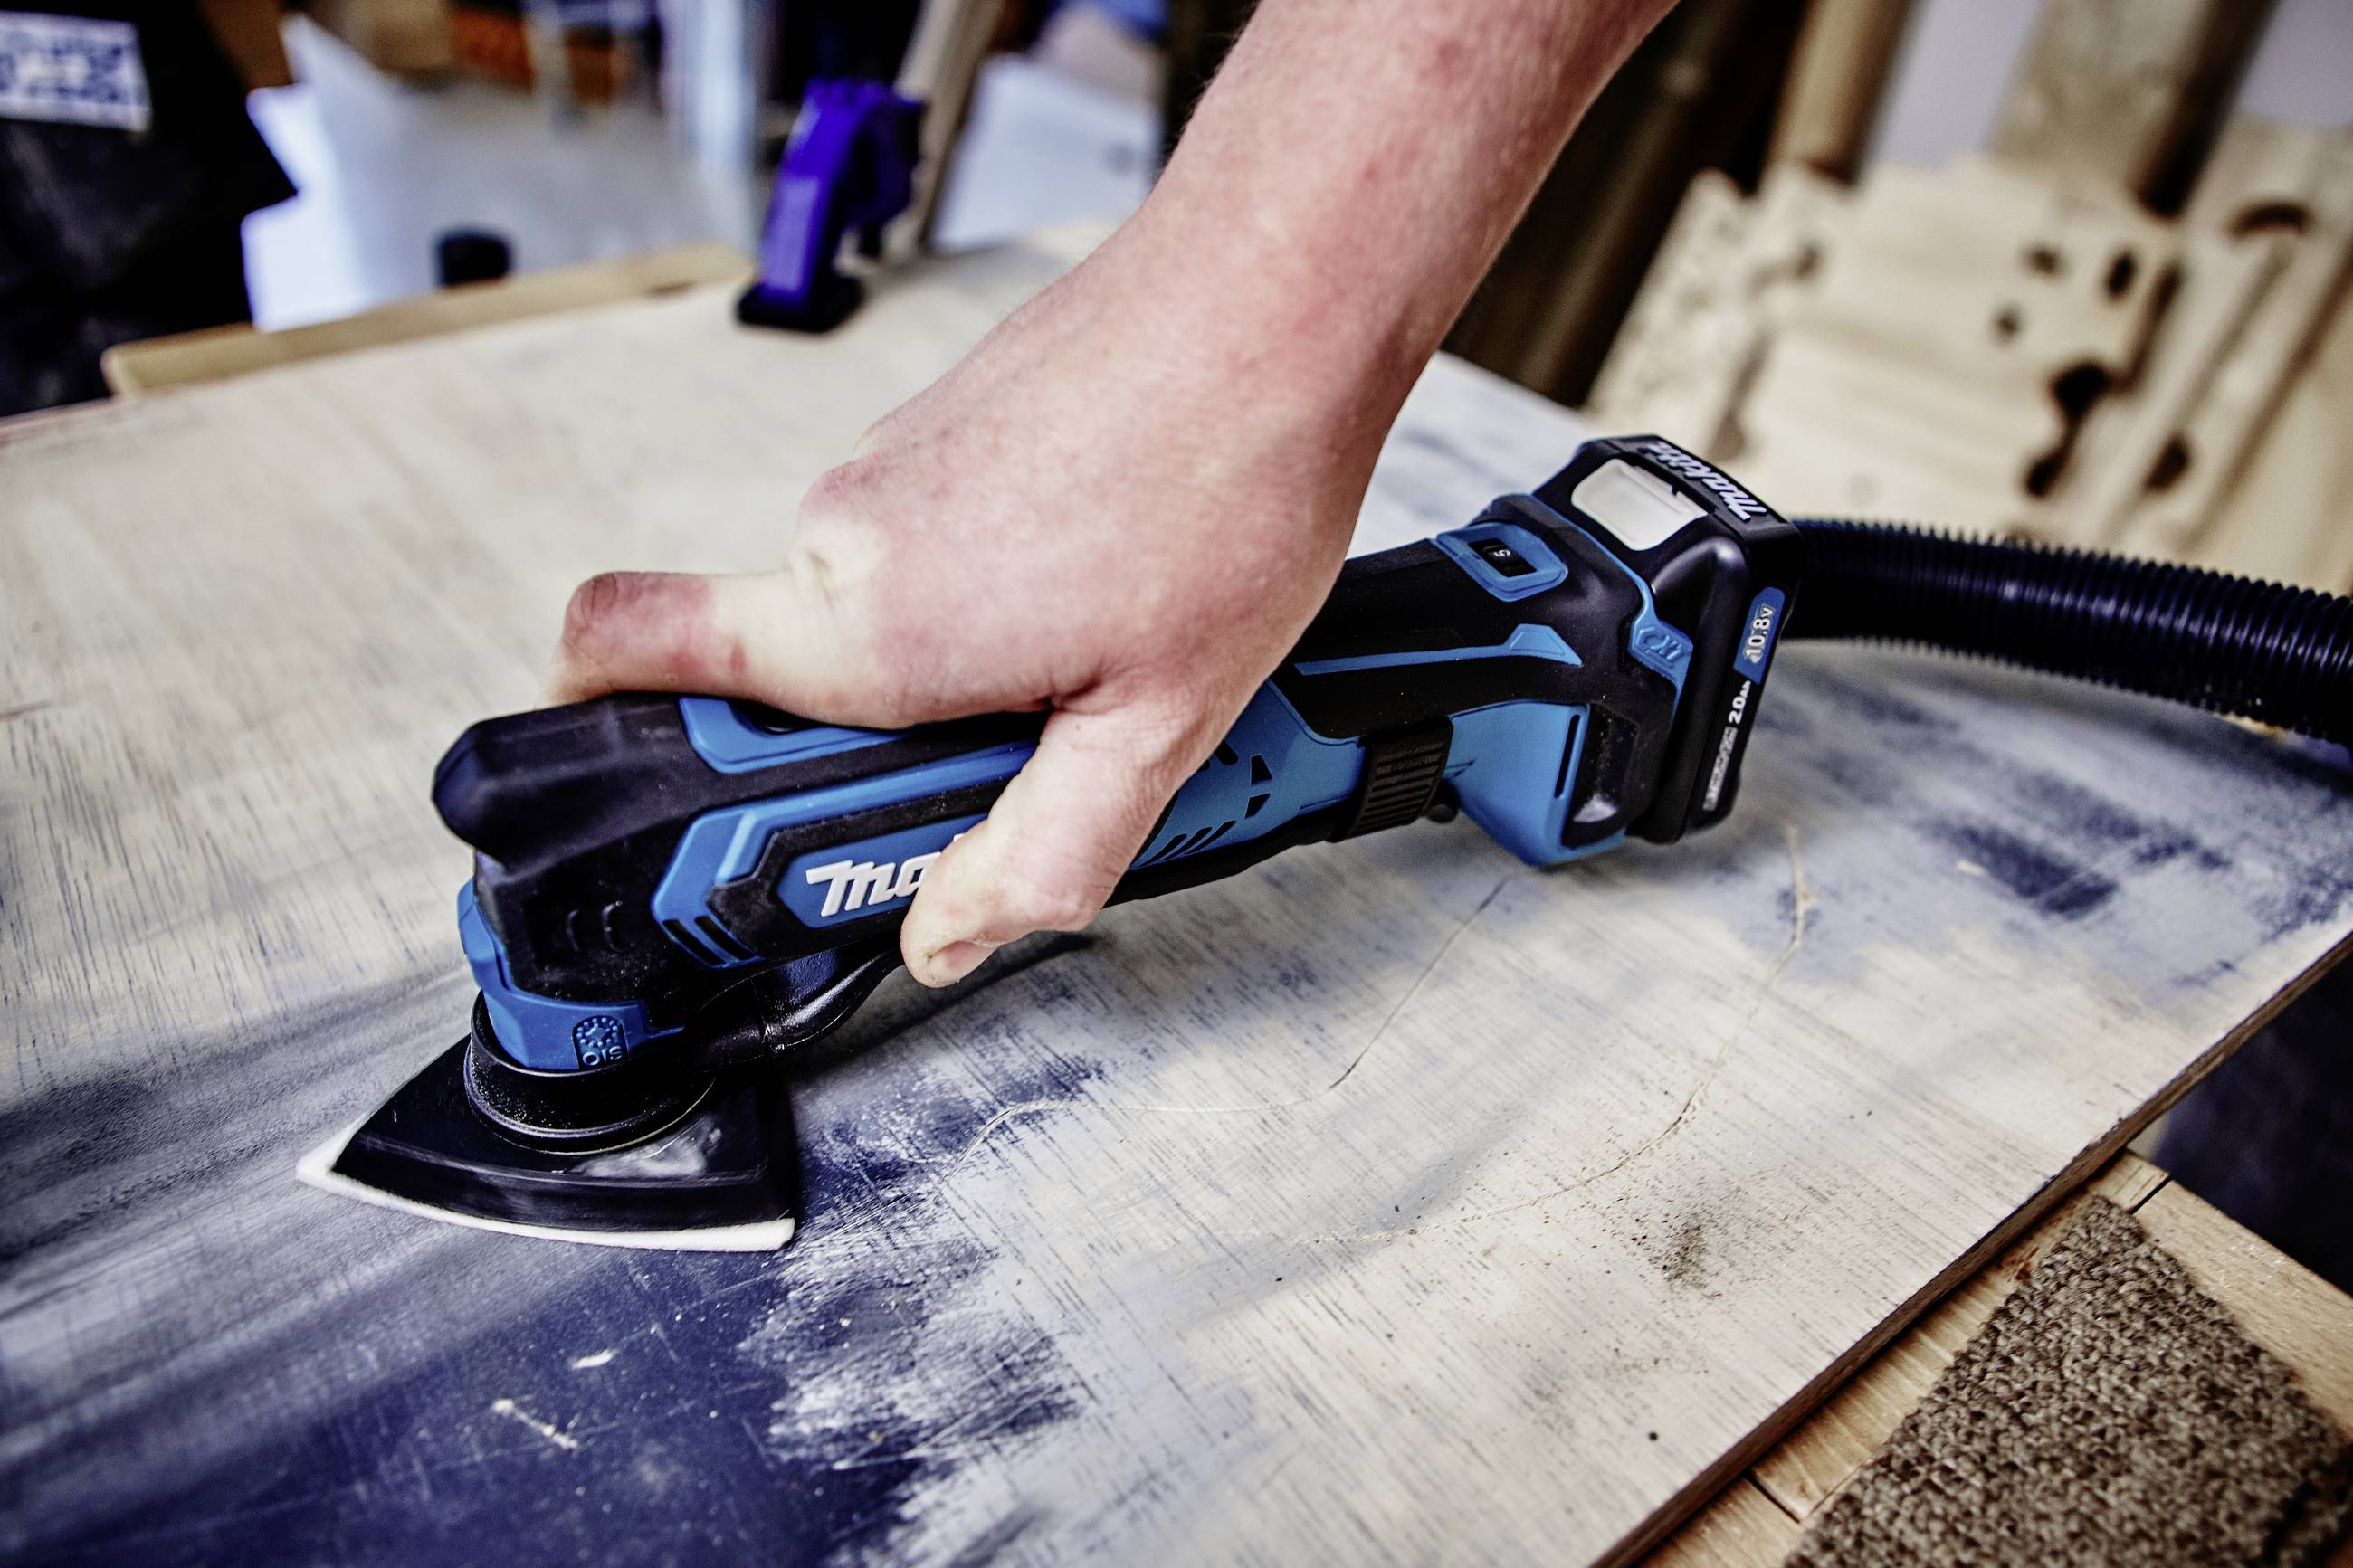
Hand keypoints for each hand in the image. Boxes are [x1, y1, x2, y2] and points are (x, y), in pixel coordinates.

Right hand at [544, 219, 1394, 984]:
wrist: (1276, 295)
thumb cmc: (1229, 482)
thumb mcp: (1155, 728)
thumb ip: (1039, 855)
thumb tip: (943, 938)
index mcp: (869, 623)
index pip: (624, 646)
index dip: (600, 718)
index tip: (653, 790)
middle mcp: (843, 530)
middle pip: (796, 675)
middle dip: (898, 736)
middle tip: (1035, 744)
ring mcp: (884, 461)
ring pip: (877, 610)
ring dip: (965, 657)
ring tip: (1104, 643)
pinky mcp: (934, 422)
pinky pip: (926, 541)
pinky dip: (994, 582)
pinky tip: (1104, 575)